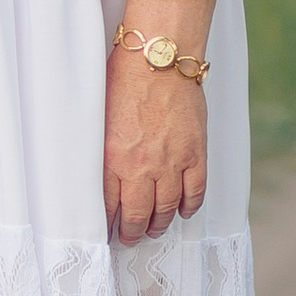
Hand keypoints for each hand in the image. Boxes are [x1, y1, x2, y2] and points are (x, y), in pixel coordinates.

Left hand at [103, 46, 206, 244]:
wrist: (159, 56)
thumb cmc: (124, 77)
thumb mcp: (99, 116)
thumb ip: (102, 148)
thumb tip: (100, 172)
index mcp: (113, 158)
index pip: (108, 205)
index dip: (108, 224)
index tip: (107, 232)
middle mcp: (142, 166)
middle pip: (137, 215)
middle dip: (131, 232)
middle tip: (129, 238)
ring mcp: (171, 162)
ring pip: (167, 209)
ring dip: (159, 224)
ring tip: (153, 229)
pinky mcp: (195, 154)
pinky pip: (195, 192)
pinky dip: (190, 207)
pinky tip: (183, 212)